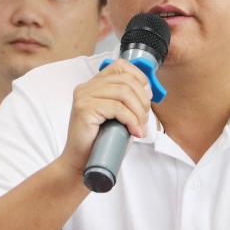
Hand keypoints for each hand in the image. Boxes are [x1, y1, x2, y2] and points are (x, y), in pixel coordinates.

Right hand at [57, 59, 152, 175]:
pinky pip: (117, 108)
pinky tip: (134, 131)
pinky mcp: (84, 109)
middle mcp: (86, 87)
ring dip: (138, 111)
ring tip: (140, 127)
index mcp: (93, 85)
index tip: (148, 95)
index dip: (139, 77)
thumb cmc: (101, 141)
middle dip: (142, 99)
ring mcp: (84, 97)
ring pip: (124, 93)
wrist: (81, 162)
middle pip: (125, 80)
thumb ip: (127, 100)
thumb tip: (148, 92)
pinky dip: (131, 120)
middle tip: (145, 118)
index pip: (120, 66)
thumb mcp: (117, 115)